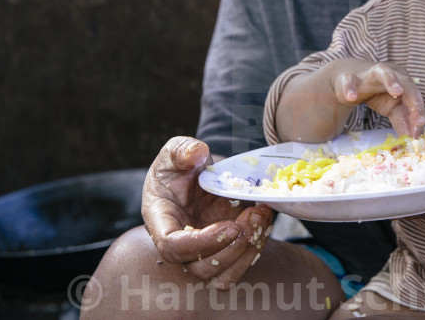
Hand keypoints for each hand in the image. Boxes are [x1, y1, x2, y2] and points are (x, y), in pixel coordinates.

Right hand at [141, 137, 272, 287]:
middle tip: (251, 215)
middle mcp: (181, 245)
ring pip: (224, 274)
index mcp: (161, 222)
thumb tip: (196, 153)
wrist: (198, 174)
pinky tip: (264, 217)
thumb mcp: (176, 151)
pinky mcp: (225, 250)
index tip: (229, 227)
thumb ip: (181, 150)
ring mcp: (204, 252)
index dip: (202, 243)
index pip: (172, 247)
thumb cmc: (179, 165)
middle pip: (202, 268)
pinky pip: (240, 263)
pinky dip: (257, 246)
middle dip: (232, 247)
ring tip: (260, 215)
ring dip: (247, 250)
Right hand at [332, 60, 424, 136]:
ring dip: (391, 80)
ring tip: (397, 91)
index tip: (419, 128)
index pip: (414, 96)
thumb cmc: (377, 93)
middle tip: (418, 119)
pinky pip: (350, 80)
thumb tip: (413, 138)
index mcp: (403, 82)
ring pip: (382, 71)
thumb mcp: (392, 109)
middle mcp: (390, 74)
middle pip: (406, 83)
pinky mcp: (350, 77)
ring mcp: (370, 74)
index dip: (418, 111)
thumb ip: (402, 121)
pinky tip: (351, 97)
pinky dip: (350, 88)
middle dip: (414, 98)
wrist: (350, 81)